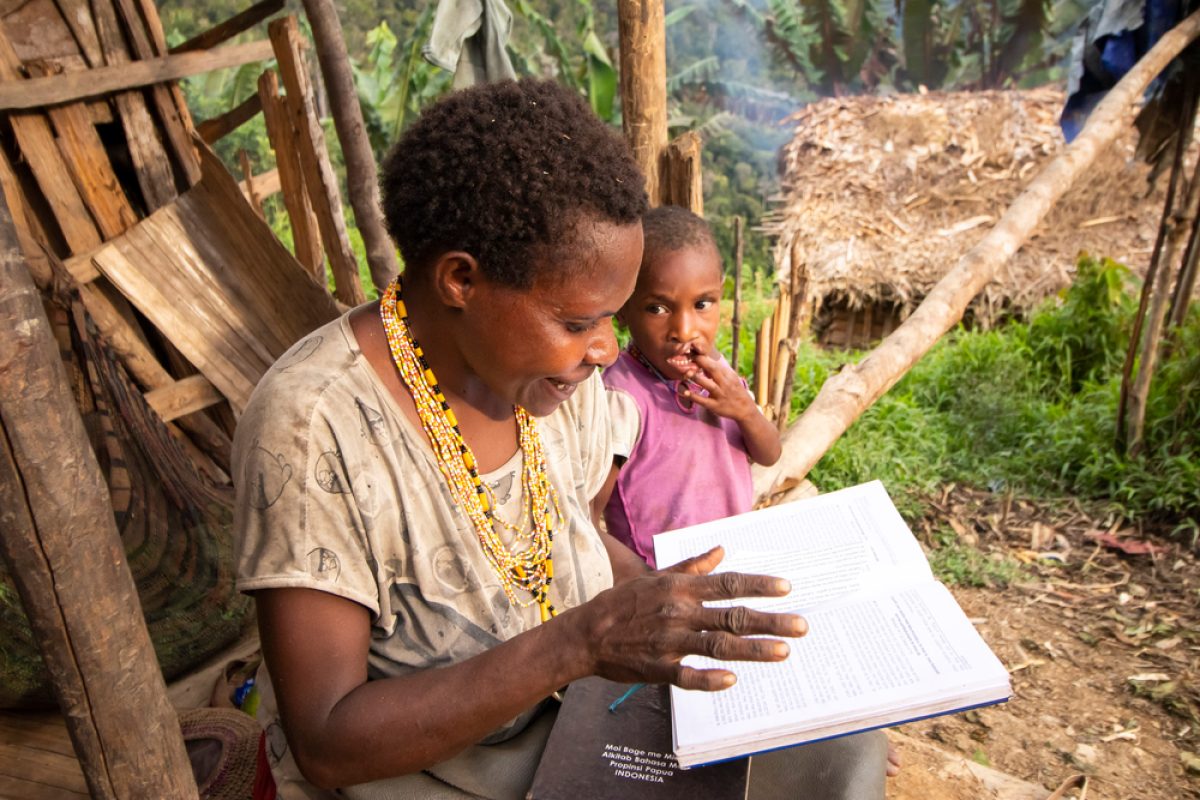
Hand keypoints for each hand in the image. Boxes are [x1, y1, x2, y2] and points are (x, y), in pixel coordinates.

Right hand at [572, 546, 806, 690]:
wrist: (587, 633)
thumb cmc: (623, 603)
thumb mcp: (656, 576)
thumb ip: (692, 566)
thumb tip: (721, 550)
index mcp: (680, 588)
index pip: (727, 584)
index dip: (758, 586)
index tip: (786, 588)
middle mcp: (679, 612)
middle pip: (733, 616)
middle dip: (771, 621)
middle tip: (801, 626)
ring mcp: (670, 642)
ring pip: (719, 645)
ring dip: (754, 650)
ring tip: (783, 652)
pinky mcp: (658, 668)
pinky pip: (688, 676)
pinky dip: (709, 678)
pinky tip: (732, 680)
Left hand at [680, 353, 757, 423]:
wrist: (744, 408)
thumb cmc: (734, 390)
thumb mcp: (730, 377)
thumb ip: (718, 369)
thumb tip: (704, 358)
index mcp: (727, 375)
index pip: (715, 363)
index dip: (703, 357)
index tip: (692, 352)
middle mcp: (724, 383)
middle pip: (713, 370)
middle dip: (701, 362)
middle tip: (689, 357)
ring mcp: (720, 395)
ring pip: (709, 385)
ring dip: (697, 378)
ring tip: (686, 373)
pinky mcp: (715, 406)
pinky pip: (704, 401)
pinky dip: (694, 396)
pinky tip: (685, 392)